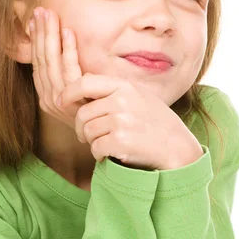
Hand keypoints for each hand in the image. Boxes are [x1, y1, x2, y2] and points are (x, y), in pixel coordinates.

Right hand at [29, 7, 91, 132]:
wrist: (114, 133)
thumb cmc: (100, 107)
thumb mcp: (79, 90)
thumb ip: (68, 72)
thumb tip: (60, 46)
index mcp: (47, 96)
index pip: (37, 62)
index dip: (35, 40)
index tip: (35, 20)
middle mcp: (48, 99)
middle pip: (40, 60)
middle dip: (40, 33)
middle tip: (41, 10)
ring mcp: (59, 101)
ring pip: (50, 62)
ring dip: (50, 36)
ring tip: (50, 15)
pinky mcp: (72, 101)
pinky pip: (68, 69)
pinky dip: (67, 49)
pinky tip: (68, 32)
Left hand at [57, 72, 203, 170]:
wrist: (178, 148)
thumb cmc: (156, 123)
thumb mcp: (140, 96)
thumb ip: (114, 90)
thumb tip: (82, 84)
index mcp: (125, 86)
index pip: (85, 82)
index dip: (68, 92)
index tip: (61, 101)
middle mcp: (122, 100)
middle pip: (83, 113)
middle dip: (81, 128)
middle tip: (87, 136)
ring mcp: (122, 120)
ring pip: (88, 132)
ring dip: (92, 142)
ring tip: (106, 145)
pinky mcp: (121, 141)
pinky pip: (95, 148)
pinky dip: (99, 155)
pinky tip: (110, 155)